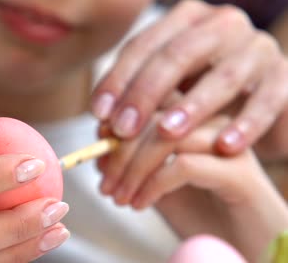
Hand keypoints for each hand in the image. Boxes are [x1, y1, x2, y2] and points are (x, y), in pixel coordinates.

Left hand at [91, 0, 287, 154]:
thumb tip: (101, 124)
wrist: (258, 100)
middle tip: (124, 129)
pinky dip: (247, 123)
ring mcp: (256, 47)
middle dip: (147, 93)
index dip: (119, 80)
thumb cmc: (200, 95)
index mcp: (185, 21)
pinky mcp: (285, 76)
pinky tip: (225, 146)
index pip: (144, 45)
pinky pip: (267, 99)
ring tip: (167, 134)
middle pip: (178, 55)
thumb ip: (137, 97)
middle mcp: (221, 25)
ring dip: (193, 106)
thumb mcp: (168, 88)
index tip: (99, 114)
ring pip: (224, 76)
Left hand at [98, 117, 287, 260]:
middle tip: (104, 186)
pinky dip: (152, 186)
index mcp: (192, 115)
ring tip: (119, 198)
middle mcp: (211, 120)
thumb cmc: (198, 208)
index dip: (115, 123)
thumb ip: (131, 161)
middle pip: (153, 118)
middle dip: (119, 153)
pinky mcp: (238, 171)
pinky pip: (183, 166)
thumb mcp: (154, 181)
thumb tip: (100, 143)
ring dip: (133, 171)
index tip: (97, 150)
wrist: (245, 240)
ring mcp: (227, 142)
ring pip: (166, 138)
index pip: (147, 102)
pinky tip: (141, 204)